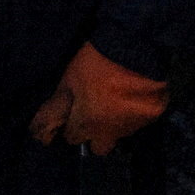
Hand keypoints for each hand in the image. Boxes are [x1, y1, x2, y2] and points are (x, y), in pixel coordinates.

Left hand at [25, 43, 170, 156]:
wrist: (136, 46)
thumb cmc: (96, 62)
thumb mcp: (68, 80)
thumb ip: (57, 107)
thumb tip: (41, 130)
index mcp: (86, 124)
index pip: (71, 138)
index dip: (70, 124)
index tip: (72, 112)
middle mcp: (109, 133)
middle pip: (98, 147)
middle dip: (93, 134)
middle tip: (95, 112)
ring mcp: (132, 126)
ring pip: (119, 134)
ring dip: (115, 123)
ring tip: (116, 99)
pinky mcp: (152, 117)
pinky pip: (139, 121)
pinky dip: (135, 112)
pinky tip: (133, 94)